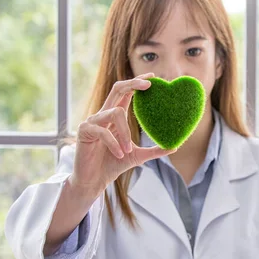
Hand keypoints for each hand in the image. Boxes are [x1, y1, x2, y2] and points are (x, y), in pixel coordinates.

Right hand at [70, 72, 175, 197]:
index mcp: (115, 116)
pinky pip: (103, 131)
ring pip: (115, 113)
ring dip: (125, 133)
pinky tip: (119, 154)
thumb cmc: (113, 164)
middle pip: (117, 89)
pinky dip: (114, 143)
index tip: (152, 77)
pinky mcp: (84, 131)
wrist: (94, 181)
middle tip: (149, 84)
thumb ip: (154, 150)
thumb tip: (175, 146)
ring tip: (128, 150)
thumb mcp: (137, 156)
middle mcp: (103, 114)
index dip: (137, 82)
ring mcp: (92, 121)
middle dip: (133, 84)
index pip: (125, 92)